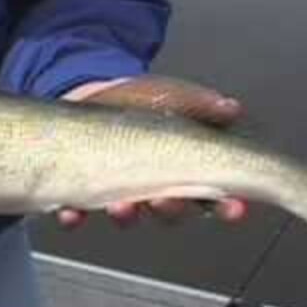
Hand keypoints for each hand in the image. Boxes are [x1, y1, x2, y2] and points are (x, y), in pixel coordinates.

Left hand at [56, 75, 248, 229]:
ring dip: (126, 215)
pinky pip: (78, 215)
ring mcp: (117, 191)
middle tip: (164, 201)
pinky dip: (74, 216)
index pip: (214, 196)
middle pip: (171, 212)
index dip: (226, 206)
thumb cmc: (135, 99)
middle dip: (170, 209)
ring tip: (121, 206)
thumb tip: (229, 108)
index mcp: (181, 168)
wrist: (87, 90)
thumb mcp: (170, 94)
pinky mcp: (80, 192)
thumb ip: (198, 104)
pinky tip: (73, 211)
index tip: (233, 206)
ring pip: (128, 216)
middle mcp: (152, 186)